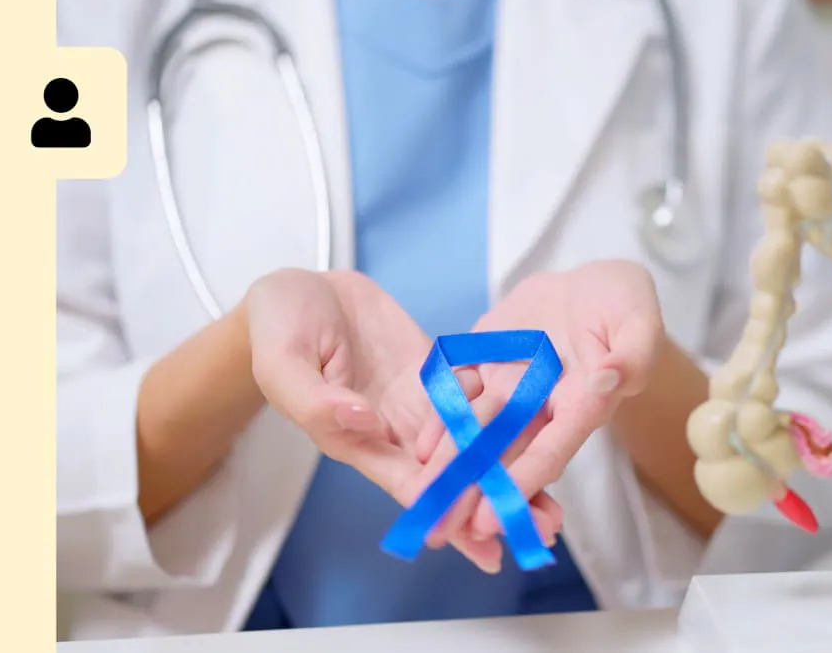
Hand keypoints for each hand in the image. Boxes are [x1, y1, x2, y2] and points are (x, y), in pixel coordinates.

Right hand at [243, 269, 559, 571]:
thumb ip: (317, 400)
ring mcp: (415, 401)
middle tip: (542, 527)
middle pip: (452, 475)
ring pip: (470, 443)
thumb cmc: (277, 328)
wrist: (297, 289)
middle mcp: (393, 428)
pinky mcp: (430, 373)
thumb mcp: (283, 363)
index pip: (411, 484)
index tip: (484, 542)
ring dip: (508, 468)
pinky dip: (503, 416)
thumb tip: (364, 422)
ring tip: (553, 498)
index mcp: (356, 438)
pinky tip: (541, 429)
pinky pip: (472, 395)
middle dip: (493, 502)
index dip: (448, 512)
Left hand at [416, 260, 664, 538]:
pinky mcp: (484, 361)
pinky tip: (420, 448)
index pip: (553, 448)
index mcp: (584, 402)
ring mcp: (511, 385)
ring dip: (451, 465)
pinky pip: (458, 392)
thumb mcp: (639, 320)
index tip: (496, 516)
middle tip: (447, 529)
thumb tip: (609, 380)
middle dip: (477, 491)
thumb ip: (632, 354)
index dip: (524, 481)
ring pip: (477, 430)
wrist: (591, 283)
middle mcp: (543, 404)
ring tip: (424, 499)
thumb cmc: (625, 303)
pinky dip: (440, 419)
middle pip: (508, 453)